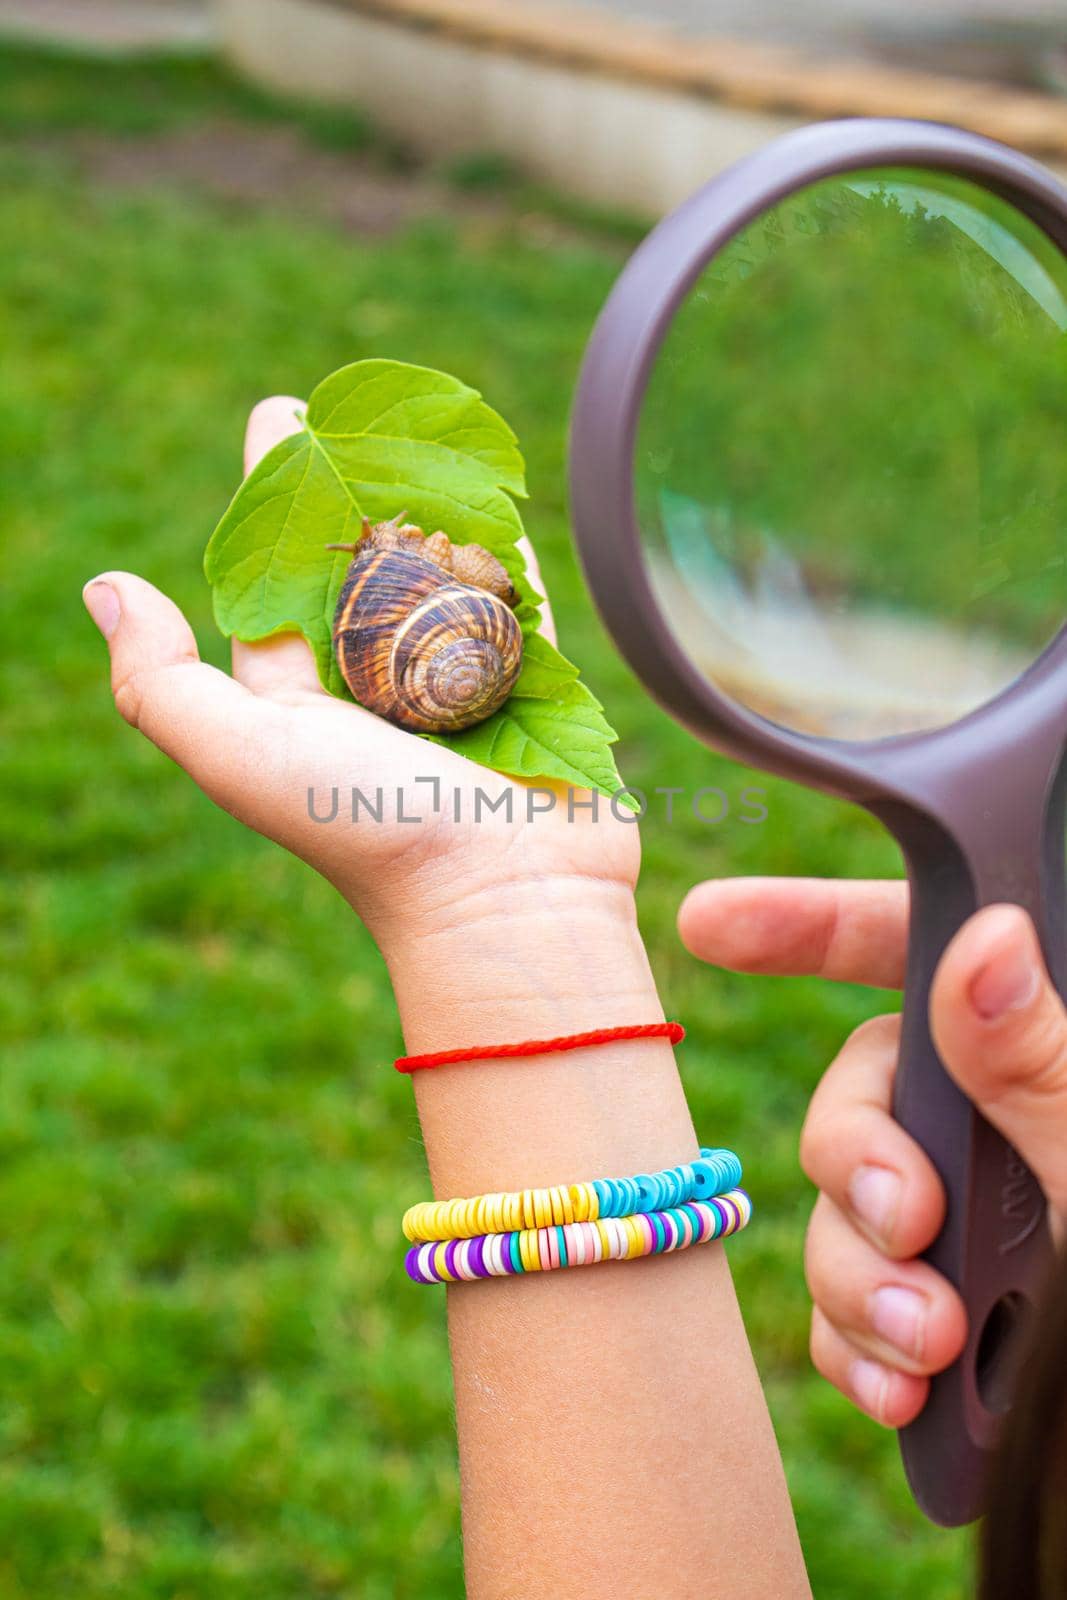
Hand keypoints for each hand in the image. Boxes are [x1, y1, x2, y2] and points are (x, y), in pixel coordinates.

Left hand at [83, 397, 638, 966]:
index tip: (284, 413)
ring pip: (439, 568)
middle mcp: (371, 679)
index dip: (273, 490)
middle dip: (360, 484)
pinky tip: (503, 496)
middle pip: (361, 559)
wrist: (503, 897)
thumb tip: (105, 587)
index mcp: (296, 687)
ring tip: (436, 431)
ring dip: (437, 503)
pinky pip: (515, 597)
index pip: (274, 568)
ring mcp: (453, 678)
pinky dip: (506, 548)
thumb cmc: (366, 827)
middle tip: (368, 408)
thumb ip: (161, 681)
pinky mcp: (527, 682)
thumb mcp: (238, 755)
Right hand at [678, 877, 1066, 1426]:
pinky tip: (898, 1389)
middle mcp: (990, 1117)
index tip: (706, 920)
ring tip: (925, 1342)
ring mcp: (962, 1217)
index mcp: (1036, 1046)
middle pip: (858, 1095)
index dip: (807, 923)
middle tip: (907, 1223)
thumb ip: (1040, 1065)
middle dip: (854, 1163)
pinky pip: (850, 1313)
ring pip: (841, 1212)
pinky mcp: (944, 1311)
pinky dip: (858, 1351)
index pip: (915, 948)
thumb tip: (983, 936)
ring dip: (859, 1280)